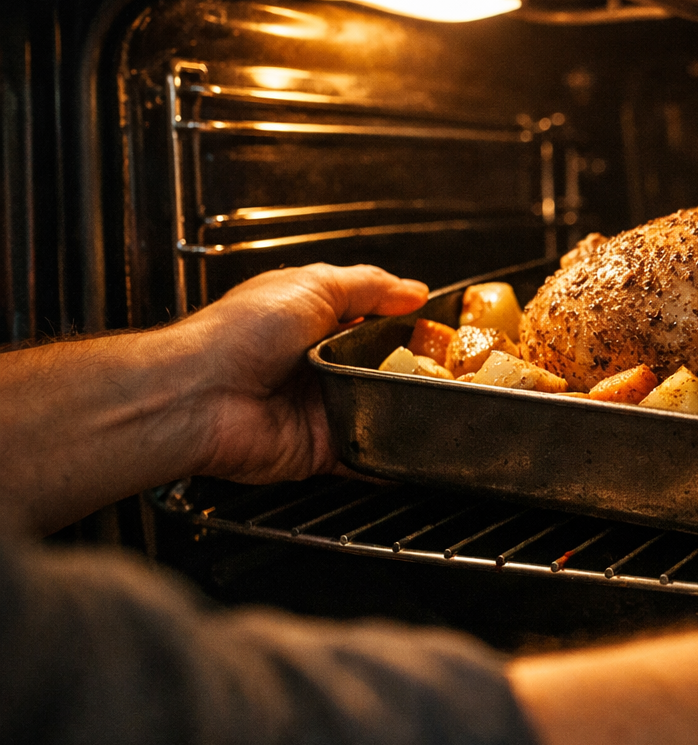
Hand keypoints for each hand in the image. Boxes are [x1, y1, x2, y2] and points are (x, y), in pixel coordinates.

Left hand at [171, 264, 426, 484]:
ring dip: (403, 409)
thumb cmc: (239, 333)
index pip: (371, 323)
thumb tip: (414, 291)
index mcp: (312, 324)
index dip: (404, 325)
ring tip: (439, 401)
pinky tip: (417, 448)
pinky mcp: (321, 450)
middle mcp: (316, 367)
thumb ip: (369, 286)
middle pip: (380, 371)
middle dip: (411, 370)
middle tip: (449, 368)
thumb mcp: (312, 284)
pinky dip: (389, 459)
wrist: (201, 395)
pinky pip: (365, 458)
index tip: (439, 329)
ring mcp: (320, 410)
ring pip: (379, 412)